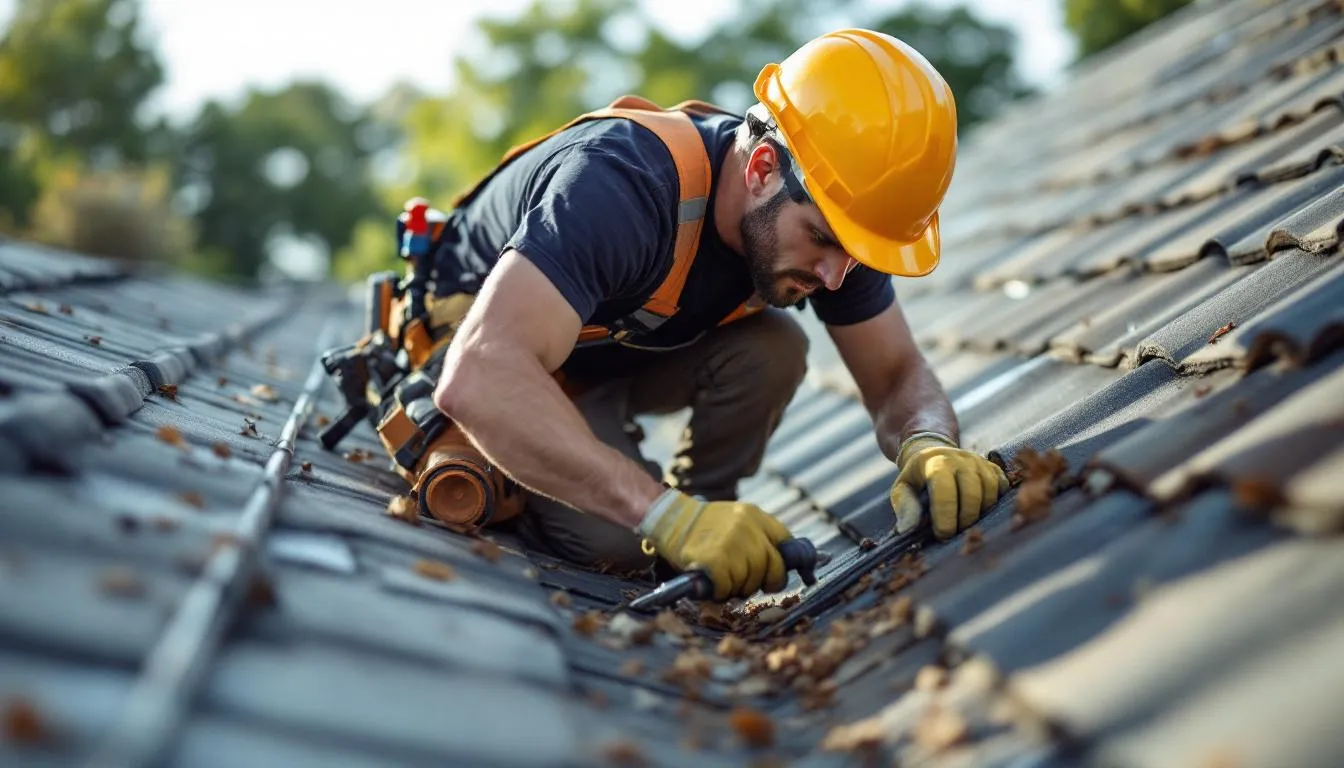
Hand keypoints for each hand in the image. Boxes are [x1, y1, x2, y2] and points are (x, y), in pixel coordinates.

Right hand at [638, 489, 791, 600]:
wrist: (669, 519)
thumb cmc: (702, 528)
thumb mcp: (735, 520)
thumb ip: (757, 537)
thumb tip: (780, 565)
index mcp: (755, 515)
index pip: (786, 542)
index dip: (787, 563)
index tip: (781, 576)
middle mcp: (748, 527)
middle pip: (774, 567)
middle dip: (761, 580)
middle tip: (744, 581)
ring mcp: (733, 543)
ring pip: (752, 581)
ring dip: (737, 586)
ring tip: (722, 576)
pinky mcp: (716, 560)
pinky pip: (729, 588)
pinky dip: (720, 591)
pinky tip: (712, 581)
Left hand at [890, 434, 1009, 539]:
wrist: (932, 451)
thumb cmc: (917, 477)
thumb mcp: (902, 488)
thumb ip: (905, 507)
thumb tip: (907, 529)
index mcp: (936, 462)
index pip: (944, 489)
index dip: (945, 516)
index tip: (942, 535)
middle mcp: (961, 458)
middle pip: (972, 493)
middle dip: (965, 519)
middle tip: (956, 534)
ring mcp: (979, 461)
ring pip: (990, 490)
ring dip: (981, 513)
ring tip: (967, 525)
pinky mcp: (992, 467)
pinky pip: (1002, 486)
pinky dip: (996, 503)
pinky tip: (982, 513)